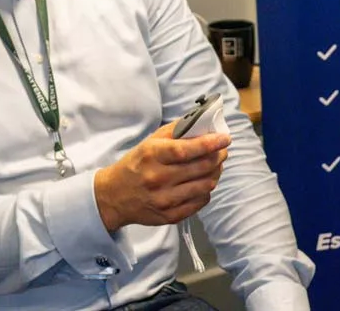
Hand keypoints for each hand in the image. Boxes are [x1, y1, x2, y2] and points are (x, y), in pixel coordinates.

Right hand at [93, 122, 230, 231]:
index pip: (186, 150)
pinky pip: (200, 202)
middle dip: (218, 156)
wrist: (114, 196)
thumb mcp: (148, 143)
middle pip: (201, 167)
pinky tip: (203, 182)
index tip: (225, 139)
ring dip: (215, 173)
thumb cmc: (136, 164)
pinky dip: (206, 190)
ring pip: (205, 185)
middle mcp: (158, 178)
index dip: (209, 143)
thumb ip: (174, 131)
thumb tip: (201, 123)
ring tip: (215, 166)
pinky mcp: (170, 216)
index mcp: (152, 156)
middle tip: (222, 151)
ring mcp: (165, 200)